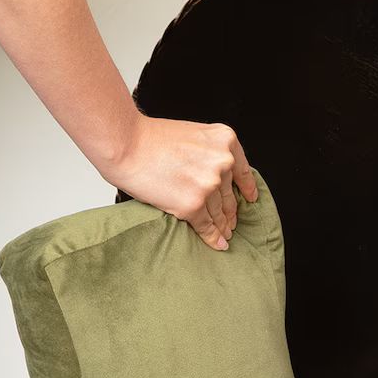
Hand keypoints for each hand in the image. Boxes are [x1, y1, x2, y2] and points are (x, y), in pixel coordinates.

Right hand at [104, 115, 258, 250]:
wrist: (126, 144)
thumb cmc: (149, 138)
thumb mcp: (192, 135)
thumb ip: (208, 153)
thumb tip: (214, 177)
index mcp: (224, 141)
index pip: (242, 170)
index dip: (247, 188)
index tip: (251, 198)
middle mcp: (221, 163)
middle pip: (229, 195)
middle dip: (231, 212)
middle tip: (232, 223)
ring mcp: (209, 185)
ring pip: (219, 213)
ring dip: (222, 226)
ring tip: (224, 235)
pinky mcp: (192, 205)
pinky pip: (206, 225)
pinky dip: (212, 237)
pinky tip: (217, 243)